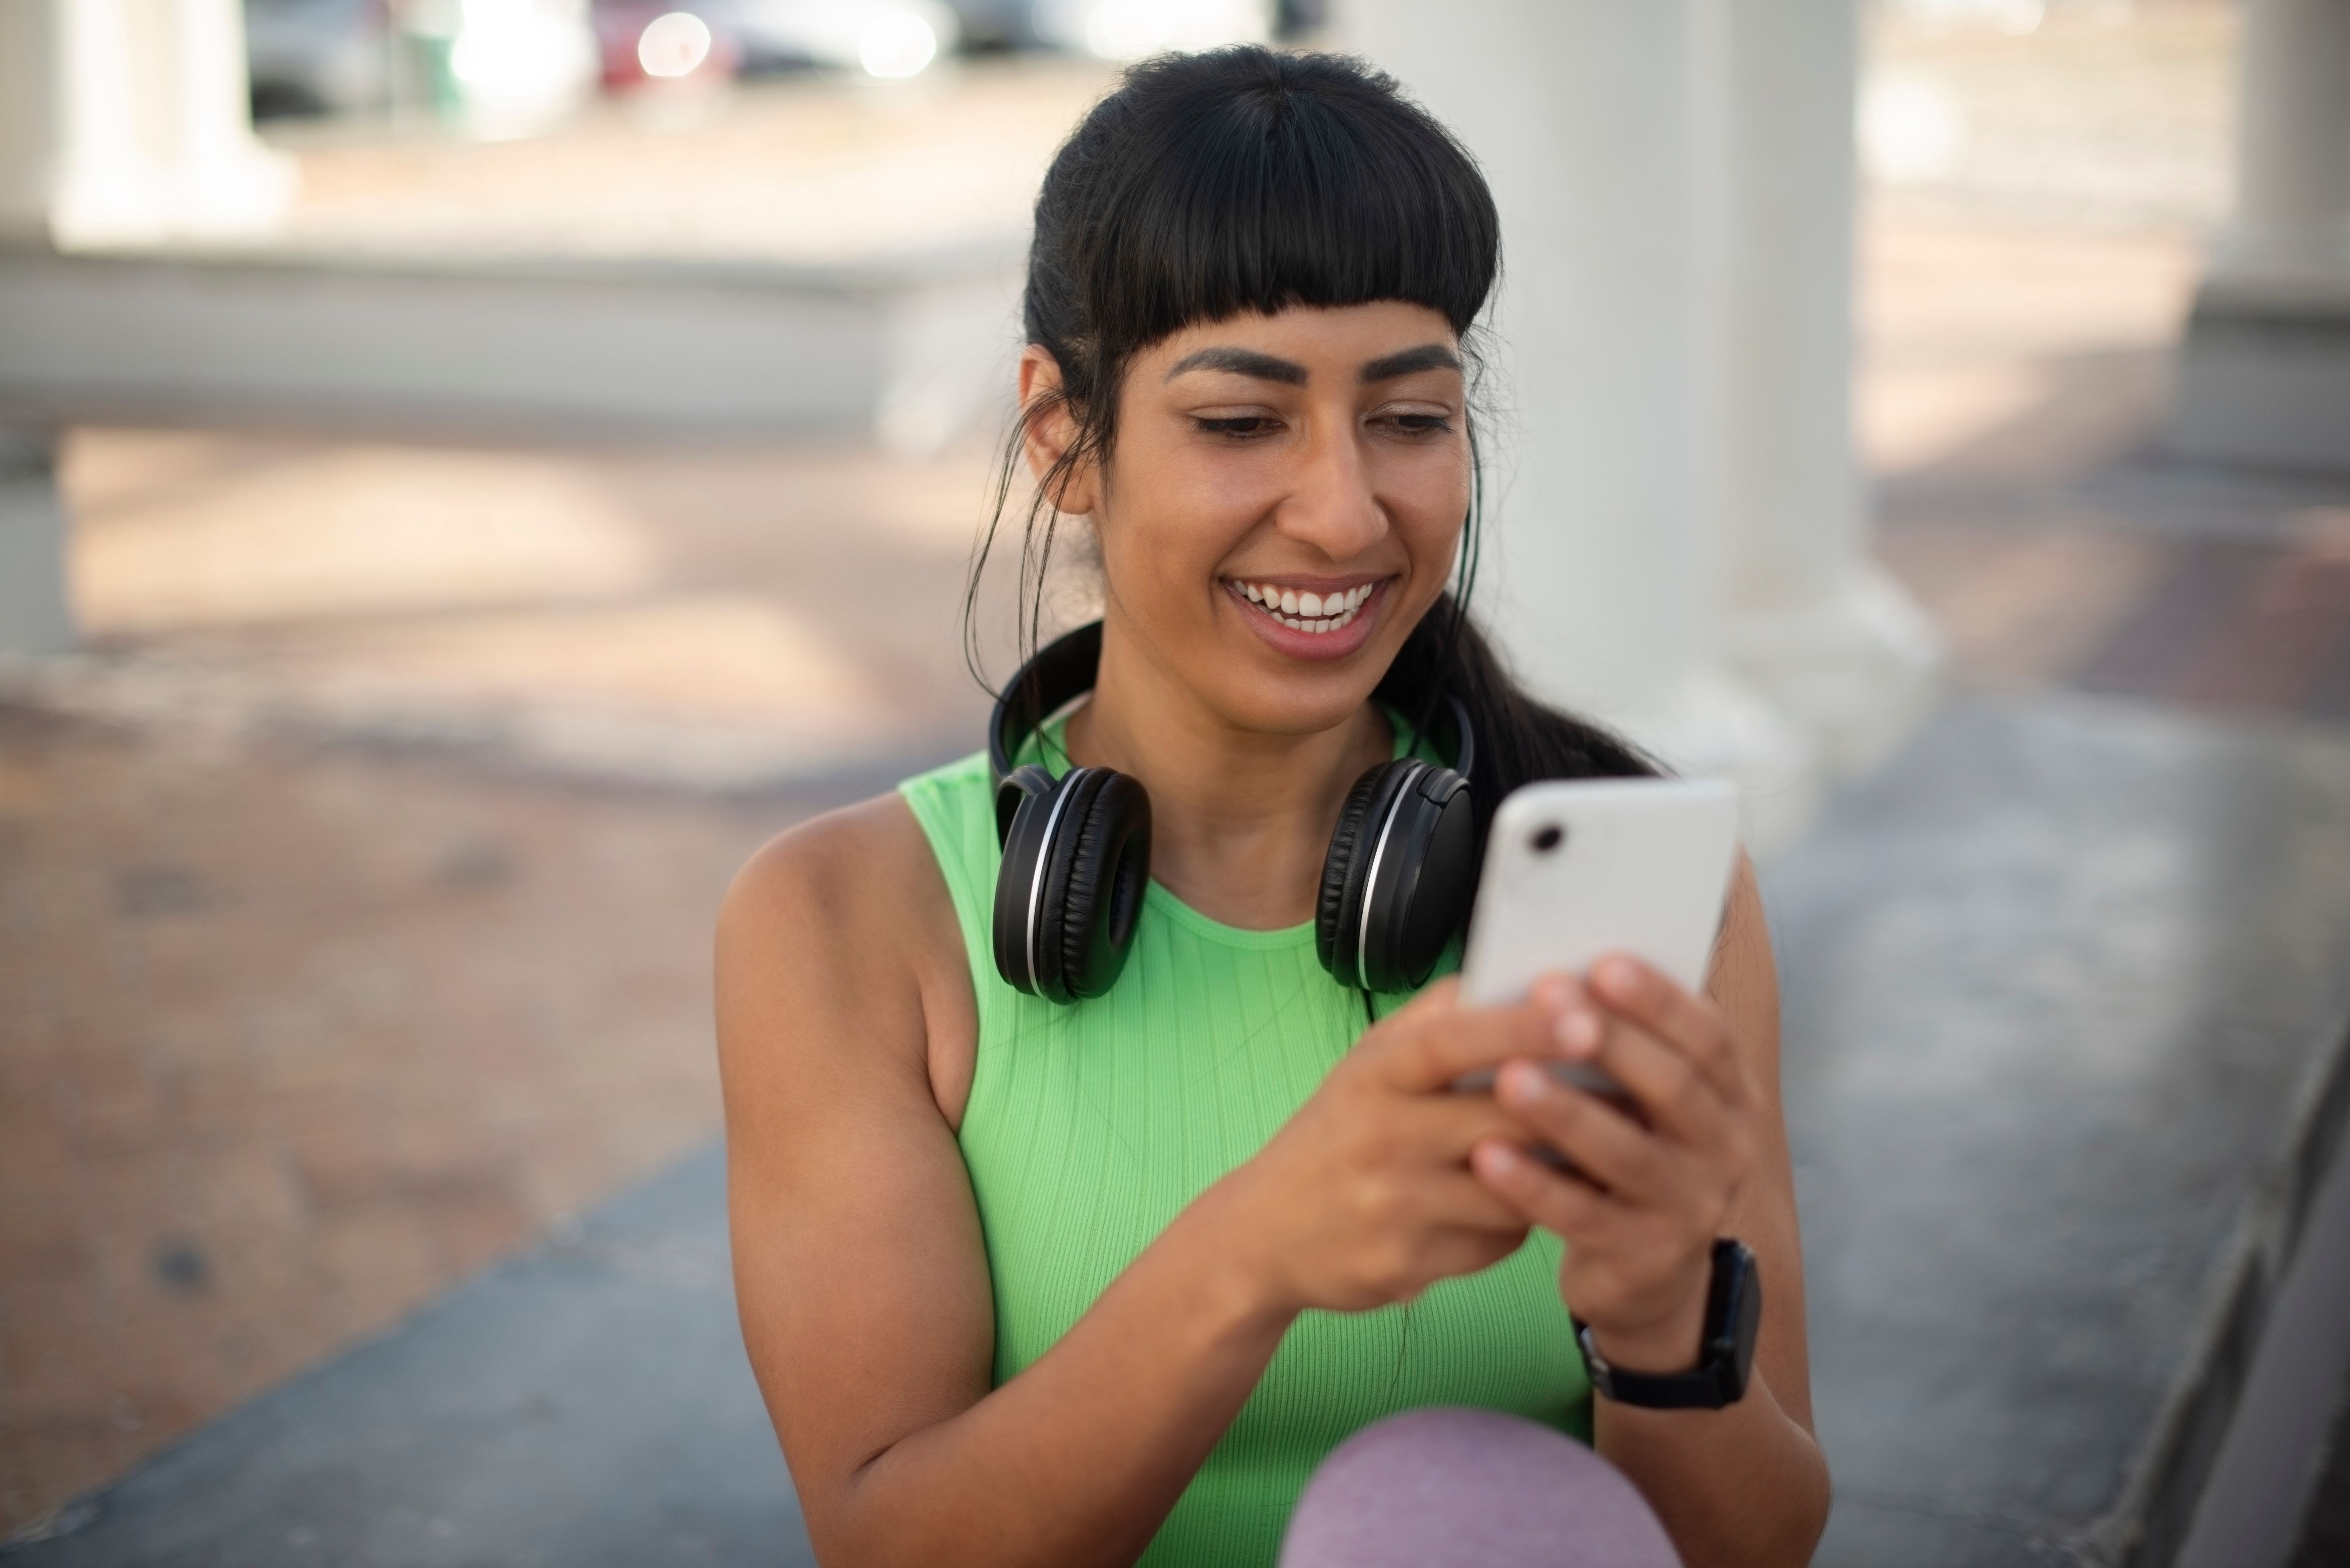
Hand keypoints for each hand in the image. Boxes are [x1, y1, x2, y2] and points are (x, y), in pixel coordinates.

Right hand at [1209, 979, 1566, 1316]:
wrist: (1264, 1232)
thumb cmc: (1339, 1133)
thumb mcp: (1369, 1064)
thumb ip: (1435, 1020)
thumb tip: (1512, 976)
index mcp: (1374, 1075)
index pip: (1454, 1041)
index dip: (1522, 1027)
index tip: (1587, 1015)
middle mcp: (1380, 1137)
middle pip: (1502, 1120)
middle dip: (1574, 1108)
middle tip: (1637, 1094)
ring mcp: (1393, 1206)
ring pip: (1513, 1189)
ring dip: (1558, 1173)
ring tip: (1593, 1151)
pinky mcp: (1408, 1265)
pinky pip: (1496, 1242)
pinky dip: (1519, 1221)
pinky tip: (1520, 1204)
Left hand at [1469, 957, 1760, 1374]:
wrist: (1646, 1274)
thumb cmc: (1630, 1154)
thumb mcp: (1643, 1102)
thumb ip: (1622, 1046)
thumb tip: (1559, 972)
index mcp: (1731, 1098)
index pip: (1709, 1038)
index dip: (1660, 1000)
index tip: (1601, 962)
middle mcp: (1726, 1151)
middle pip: (1672, 1088)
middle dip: (1610, 1042)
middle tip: (1546, 1001)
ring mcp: (1690, 1209)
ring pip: (1626, 1153)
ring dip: (1565, 1112)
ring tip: (1507, 1076)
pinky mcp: (1644, 1258)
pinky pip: (1583, 1216)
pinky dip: (1533, 1185)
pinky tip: (1486, 1155)